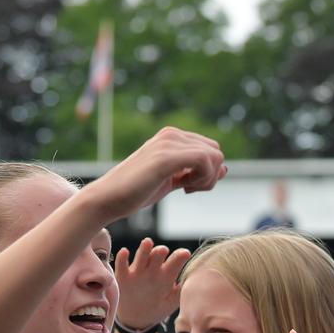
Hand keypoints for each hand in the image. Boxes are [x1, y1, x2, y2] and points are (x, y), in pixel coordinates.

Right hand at [84, 126, 225, 220]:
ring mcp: (168, 143)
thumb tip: (224, 168)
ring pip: (215, 157)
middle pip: (216, 152)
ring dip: (207, 179)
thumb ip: (196, 172)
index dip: (208, 172)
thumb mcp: (173, 179)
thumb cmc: (137, 191)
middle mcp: (171, 134)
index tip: (189, 185)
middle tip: (189, 188)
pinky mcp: (166, 157)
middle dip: (211, 175)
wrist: (109, 198)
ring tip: (185, 189)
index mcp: (172, 136)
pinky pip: (205, 161)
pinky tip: (184, 189)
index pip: (211, 149)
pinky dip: (202, 180)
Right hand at [112, 237, 189, 331]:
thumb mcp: (170, 303)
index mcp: (166, 275)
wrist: (137, 319)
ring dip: (144, 250)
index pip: (174, 263)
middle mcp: (152, 271)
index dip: (179, 257)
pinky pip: (122, 265)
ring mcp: (137, 272)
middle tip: (163, 250)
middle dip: (160, 252)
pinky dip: (122, 258)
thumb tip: (189, 284)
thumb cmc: (157, 308)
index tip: (185, 253)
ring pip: (141, 257)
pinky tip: (125, 252)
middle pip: (157, 257)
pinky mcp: (123, 277)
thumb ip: (178, 293)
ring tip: (147, 242)